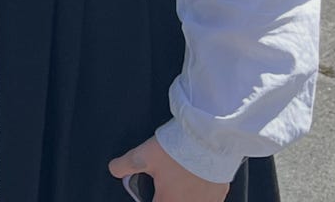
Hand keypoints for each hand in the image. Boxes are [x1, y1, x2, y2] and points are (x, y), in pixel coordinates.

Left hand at [108, 135, 229, 201]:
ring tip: (180, 181)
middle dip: (168, 195)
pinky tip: (198, 181)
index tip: (151, 193)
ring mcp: (207, 201)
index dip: (149, 199)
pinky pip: (210, 200)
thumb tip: (114, 168)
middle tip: (165, 184)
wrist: (209, 138)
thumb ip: (126, 164)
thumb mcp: (145, 155)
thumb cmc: (179, 149)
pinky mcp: (220, 193)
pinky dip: (202, 194)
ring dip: (185, 195)